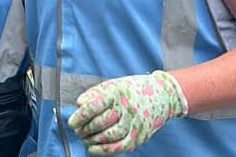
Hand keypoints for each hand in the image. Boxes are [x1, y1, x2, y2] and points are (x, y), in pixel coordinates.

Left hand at [67, 70, 187, 153]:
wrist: (163, 95)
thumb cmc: (132, 89)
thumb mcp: (113, 85)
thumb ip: (95, 94)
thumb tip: (79, 105)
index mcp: (118, 92)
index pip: (94, 106)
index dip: (80, 116)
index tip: (72, 122)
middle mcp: (127, 108)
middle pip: (101, 123)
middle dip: (85, 129)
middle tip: (77, 131)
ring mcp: (135, 123)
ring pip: (110, 136)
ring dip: (93, 140)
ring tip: (85, 138)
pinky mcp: (140, 135)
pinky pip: (120, 147)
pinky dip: (105, 151)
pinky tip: (93, 149)